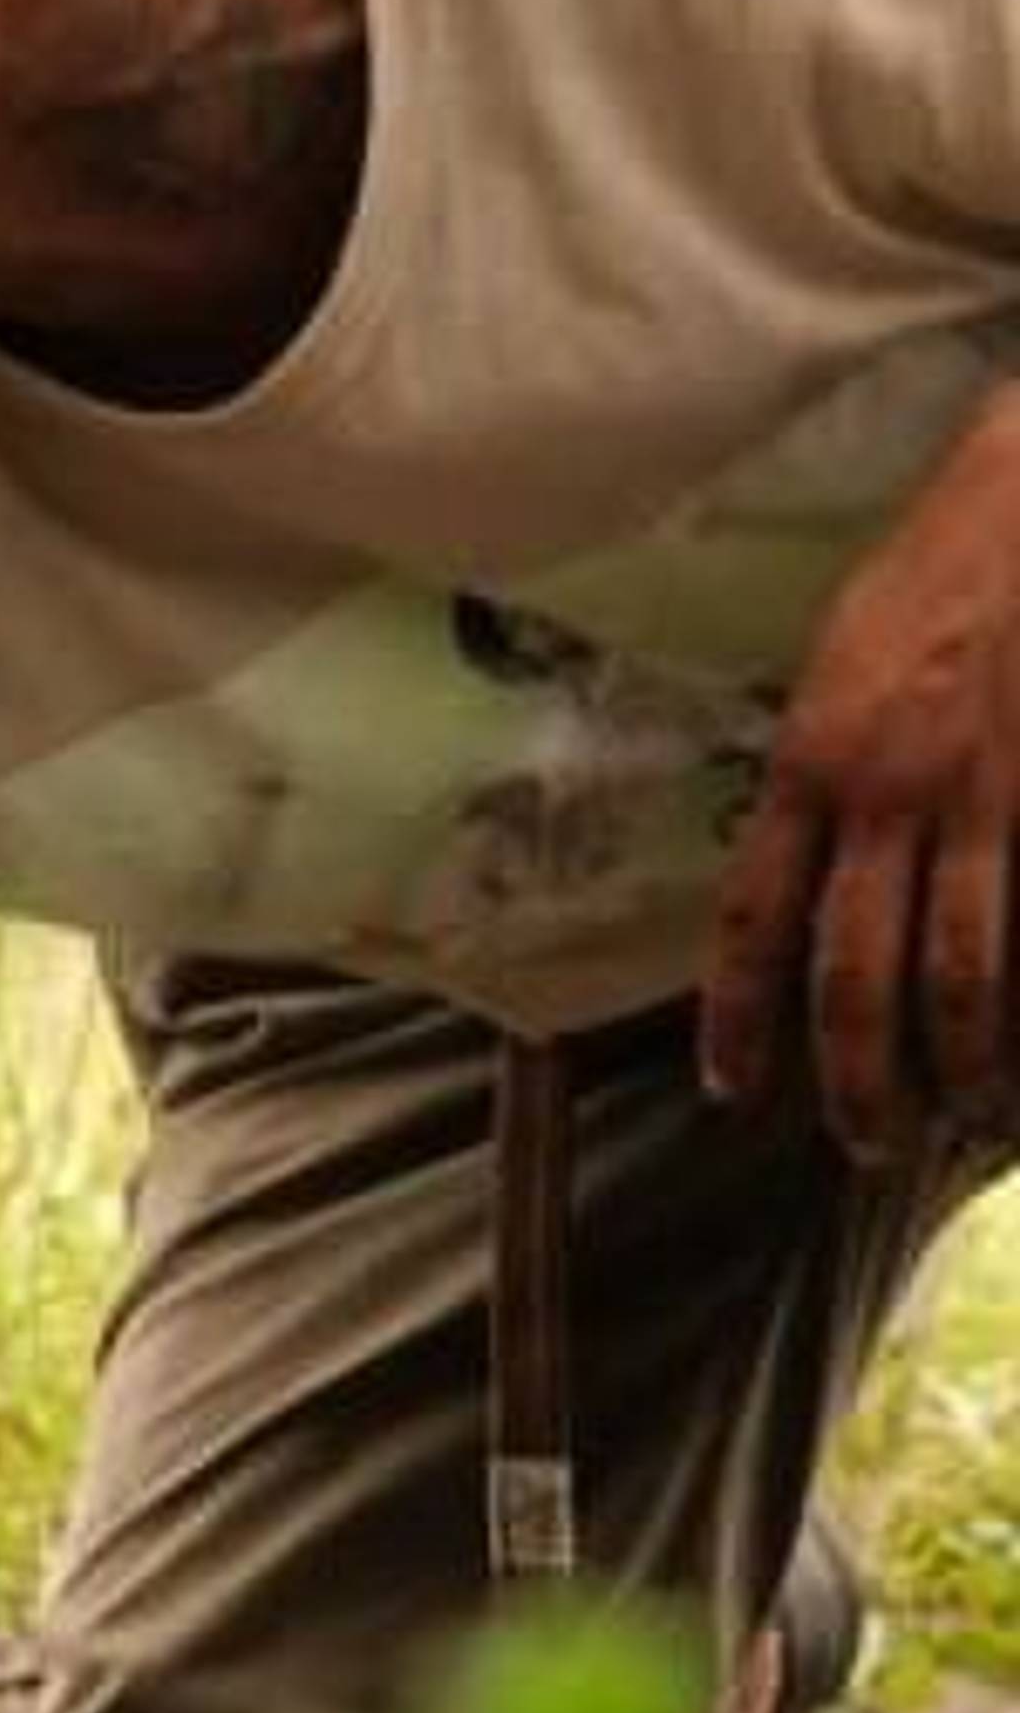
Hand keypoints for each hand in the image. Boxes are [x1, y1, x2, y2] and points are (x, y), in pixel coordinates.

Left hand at [702, 387, 1019, 1159]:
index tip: (733, 1086)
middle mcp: (882, 789)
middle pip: (852, 968)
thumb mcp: (835, 662)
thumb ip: (818, 765)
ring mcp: (978, 794)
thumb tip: (803, 855)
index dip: (739, 1012)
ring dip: (959, 1058)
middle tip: (862, 1141)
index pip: (752, 915)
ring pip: (960, 966)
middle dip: (853, 1071)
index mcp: (809, 759)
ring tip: (960, 1116)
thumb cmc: (932, 570)